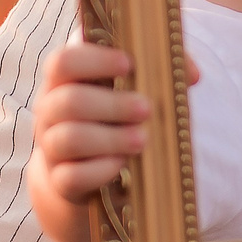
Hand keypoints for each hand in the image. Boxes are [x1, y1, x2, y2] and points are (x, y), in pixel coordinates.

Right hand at [25, 42, 149, 241]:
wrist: (84, 174)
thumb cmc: (114, 119)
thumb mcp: (131, 90)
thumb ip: (160, 71)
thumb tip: (191, 74)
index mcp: (64, 82)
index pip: (62, 62)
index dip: (94, 60)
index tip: (129, 64)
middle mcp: (50, 112)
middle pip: (68, 101)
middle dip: (113, 104)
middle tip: (147, 109)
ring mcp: (51, 148)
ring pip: (68, 139)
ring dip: (111, 138)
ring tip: (142, 139)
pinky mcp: (59, 181)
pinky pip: (72, 176)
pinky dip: (100, 170)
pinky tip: (123, 165)